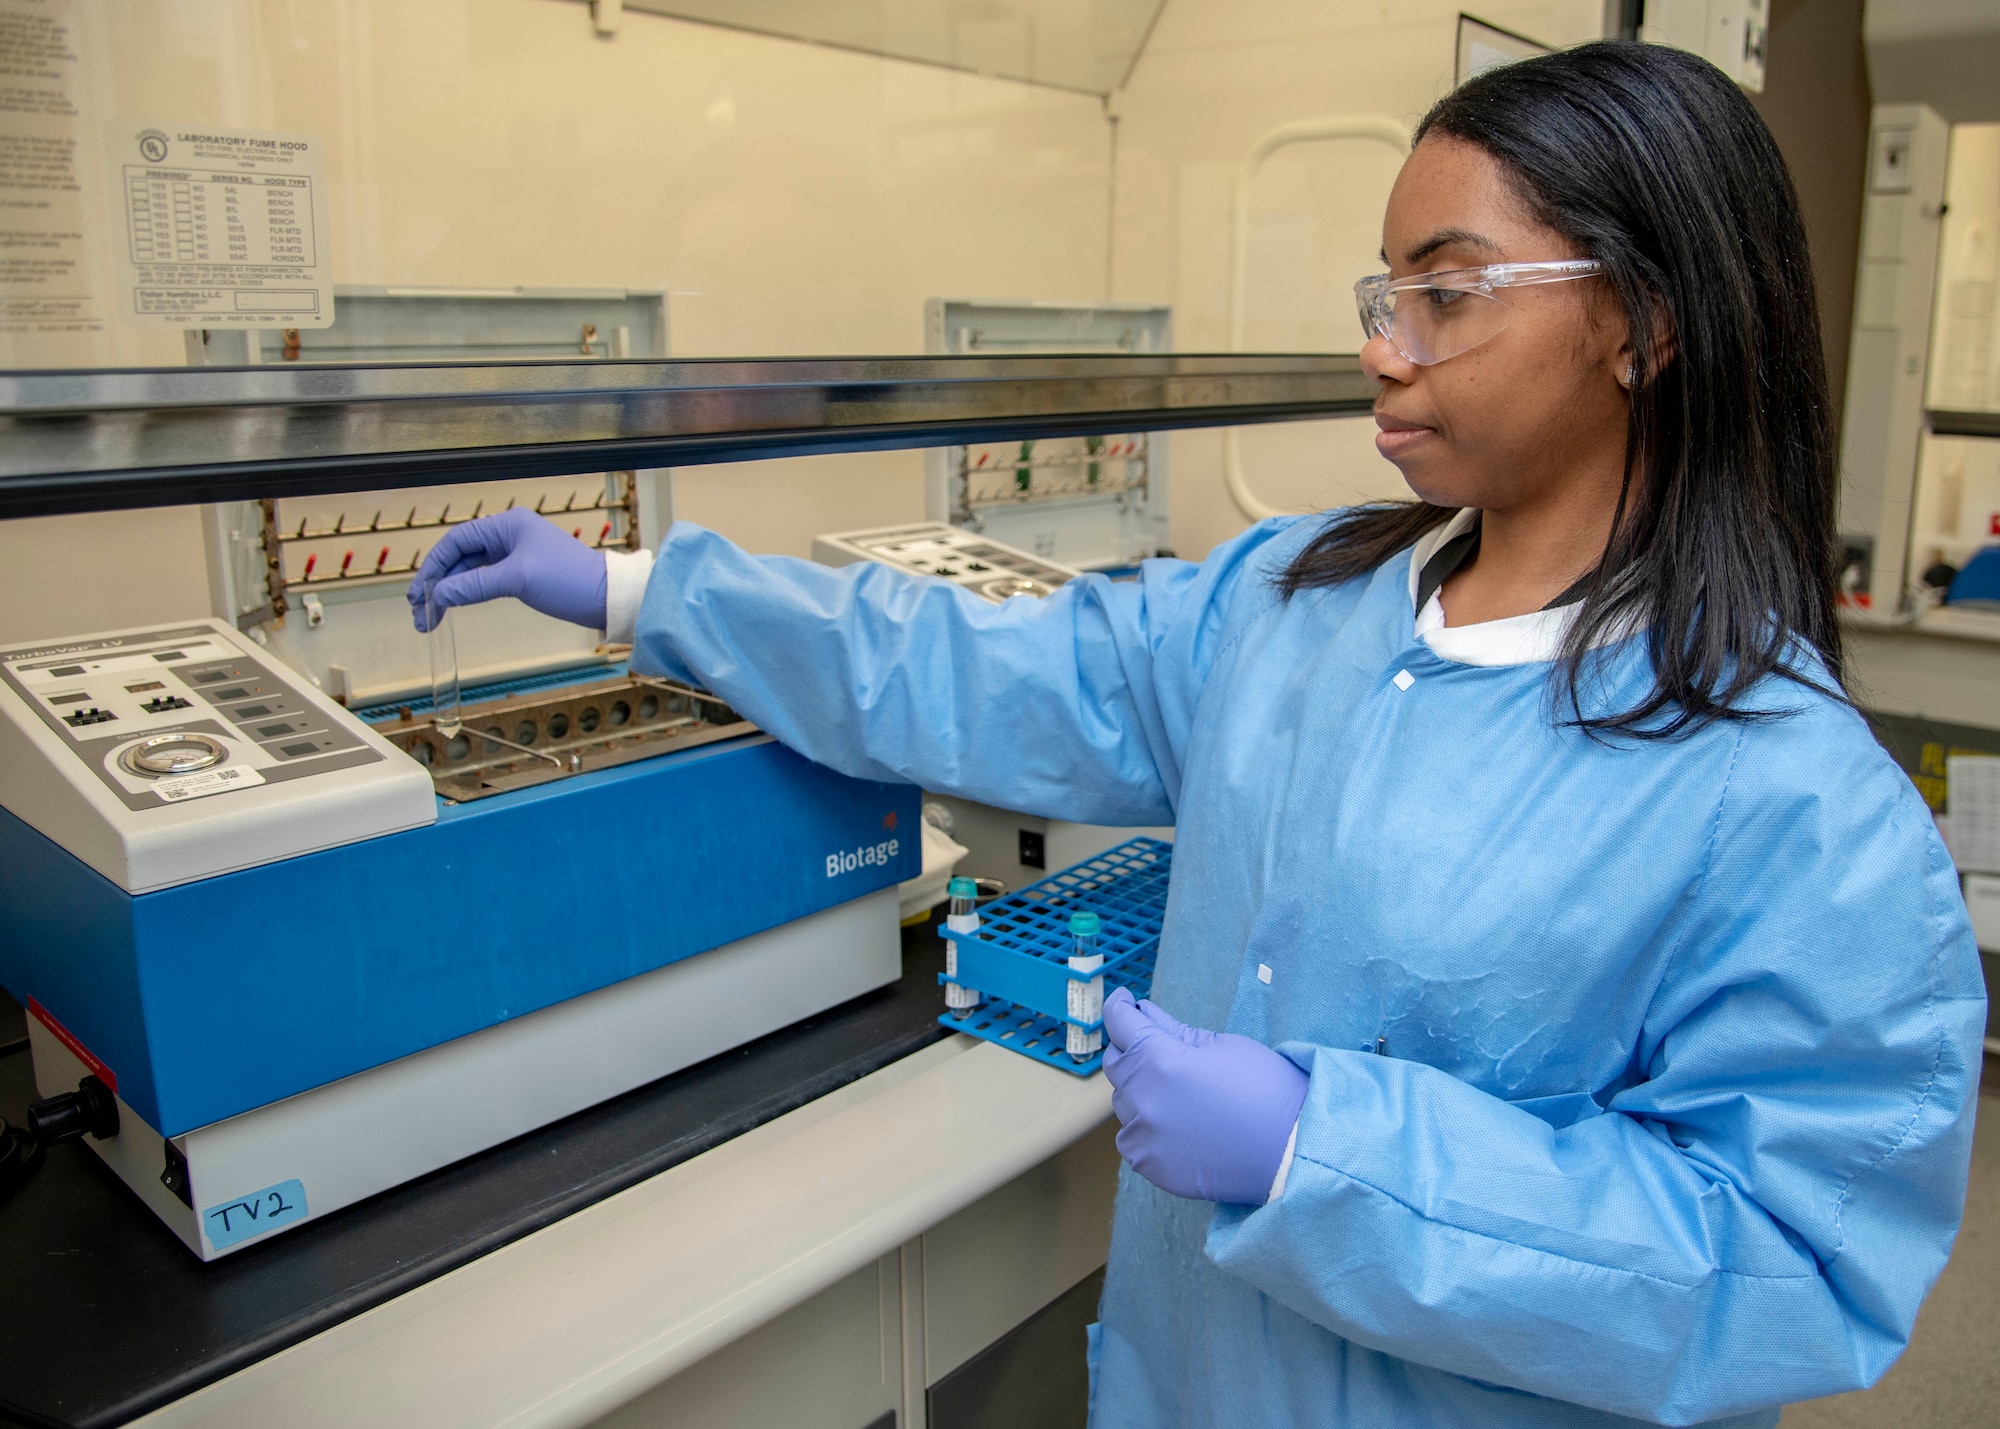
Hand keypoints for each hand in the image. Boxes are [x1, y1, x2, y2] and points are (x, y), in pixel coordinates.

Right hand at [408, 508, 608, 631]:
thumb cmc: (569, 580)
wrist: (607, 598)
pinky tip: (452, 609)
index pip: (456, 540)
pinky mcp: (521, 575)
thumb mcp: (517, 579)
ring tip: (429, 619)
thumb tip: (438, 595)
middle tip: (418, 612)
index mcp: (507, 525)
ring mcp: (514, 555)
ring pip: (469, 572)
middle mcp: (508, 535)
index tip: (418, 591)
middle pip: (459, 557)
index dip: (433, 565)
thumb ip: (475, 585)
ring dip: (449, 593)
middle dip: (436, 584)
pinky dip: (466, 595)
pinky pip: (483, 581)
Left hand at [1101, 988, 1307, 1204]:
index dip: (1120, 1008)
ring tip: (1177, 1093)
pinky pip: (1132, 1138)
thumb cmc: (1264, 1089)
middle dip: (1131, 1049)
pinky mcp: (1151, 1165)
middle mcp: (1142, 1098)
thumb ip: (1174, 1030)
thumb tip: (1144, 1013)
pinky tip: (1175, 1125)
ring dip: (1140, 1091)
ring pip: (1124, 1103)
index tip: (1124, 1002)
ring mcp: (1144, 1136)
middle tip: (1156, 1047)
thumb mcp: (1222, 1045)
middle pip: (1117, 1064)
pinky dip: (1145, 1127)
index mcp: (1159, 1060)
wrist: (1292, 1150)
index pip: (1120, 1024)